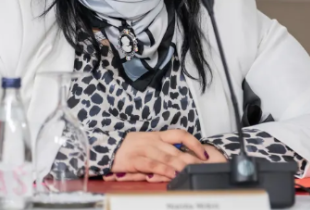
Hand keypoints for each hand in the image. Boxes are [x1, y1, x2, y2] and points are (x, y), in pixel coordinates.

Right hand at [104, 145, 224, 182]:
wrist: (104, 148)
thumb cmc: (127, 148)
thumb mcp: (146, 144)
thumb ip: (162, 151)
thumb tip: (180, 160)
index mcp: (156, 135)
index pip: (180, 134)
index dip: (194, 143)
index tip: (205, 154)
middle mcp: (152, 141)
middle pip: (176, 150)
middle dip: (192, 160)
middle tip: (203, 168)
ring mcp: (143, 149)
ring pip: (166, 157)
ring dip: (181, 165)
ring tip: (192, 172)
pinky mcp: (134, 159)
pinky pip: (151, 164)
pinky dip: (163, 169)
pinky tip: (172, 174)